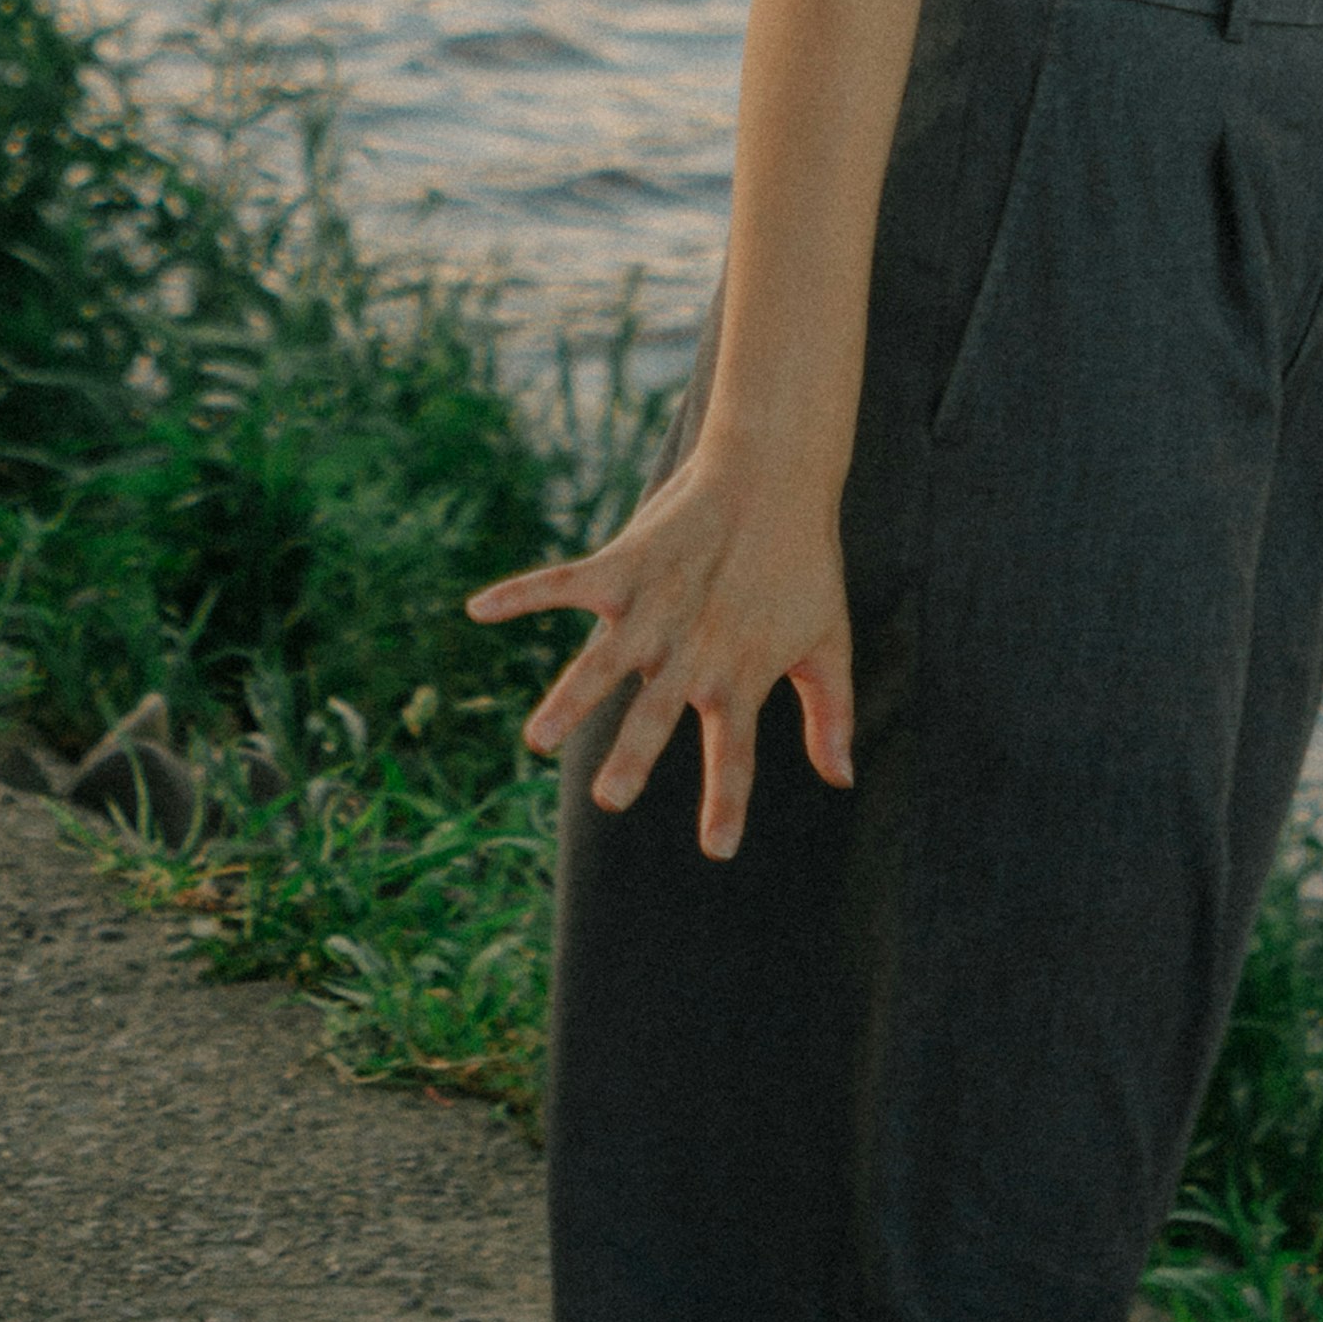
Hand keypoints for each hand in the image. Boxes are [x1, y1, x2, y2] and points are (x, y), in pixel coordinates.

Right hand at [465, 432, 853, 860]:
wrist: (777, 472)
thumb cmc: (806, 562)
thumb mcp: (829, 641)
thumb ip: (832, 714)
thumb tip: (843, 782)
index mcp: (741, 672)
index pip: (736, 750)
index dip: (728, 799)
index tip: (718, 849)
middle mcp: (693, 647)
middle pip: (659, 712)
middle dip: (634, 755)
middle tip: (609, 798)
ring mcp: (655, 606)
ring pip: (604, 661)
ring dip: (570, 698)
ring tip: (537, 739)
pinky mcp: (627, 565)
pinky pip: (565, 582)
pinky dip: (522, 593)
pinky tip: (479, 610)